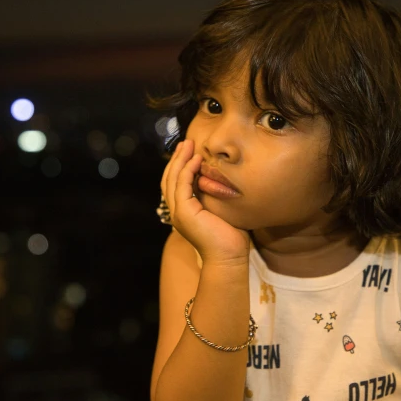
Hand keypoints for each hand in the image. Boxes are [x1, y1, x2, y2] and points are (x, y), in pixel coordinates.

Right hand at [160, 139, 250, 265]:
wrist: (229, 258)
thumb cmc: (231, 237)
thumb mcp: (221, 210)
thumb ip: (215, 195)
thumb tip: (222, 179)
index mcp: (183, 211)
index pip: (175, 183)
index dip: (179, 165)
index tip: (189, 150)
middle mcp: (176, 211)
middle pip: (169, 178)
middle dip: (177, 158)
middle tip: (185, 142)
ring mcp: (178, 212)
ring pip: (173, 179)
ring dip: (180, 160)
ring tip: (188, 144)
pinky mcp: (184, 213)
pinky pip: (182, 185)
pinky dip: (187, 170)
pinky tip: (196, 159)